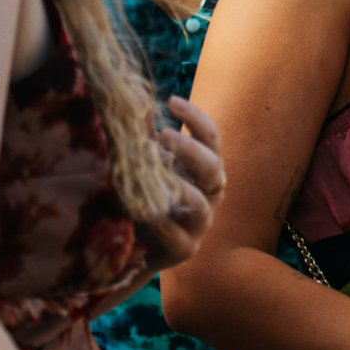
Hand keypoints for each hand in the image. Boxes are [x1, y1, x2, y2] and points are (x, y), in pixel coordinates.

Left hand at [135, 97, 223, 273]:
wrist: (137, 247)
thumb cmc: (147, 195)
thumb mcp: (149, 165)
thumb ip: (148, 138)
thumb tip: (138, 101)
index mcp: (205, 168)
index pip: (211, 138)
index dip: (196, 118)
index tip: (172, 101)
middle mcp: (210, 193)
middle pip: (213, 168)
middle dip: (190, 149)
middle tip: (163, 136)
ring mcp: (201, 223)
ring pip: (200, 203)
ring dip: (177, 185)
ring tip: (154, 174)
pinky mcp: (185, 249)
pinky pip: (176, 233)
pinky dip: (158, 219)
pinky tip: (140, 208)